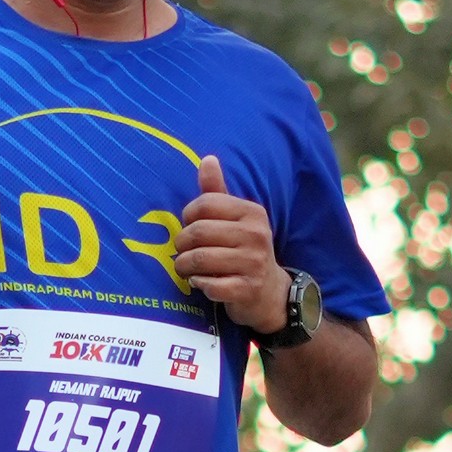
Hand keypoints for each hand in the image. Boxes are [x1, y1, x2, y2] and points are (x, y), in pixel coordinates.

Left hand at [173, 155, 285, 333]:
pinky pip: (209, 285)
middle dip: (181, 245)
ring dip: (184, 266)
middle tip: (182, 252)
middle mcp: (256, 235)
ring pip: (199, 259)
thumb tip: (208, 159)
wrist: (270, 292)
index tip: (190, 227)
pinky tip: (201, 283)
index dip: (188, 216)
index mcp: (251, 213)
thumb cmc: (244, 250)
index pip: (204, 204)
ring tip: (186, 268)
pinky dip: (199, 285)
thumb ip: (217, 192)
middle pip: (197, 232)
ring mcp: (253, 263)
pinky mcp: (247, 289)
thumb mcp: (236, 219)